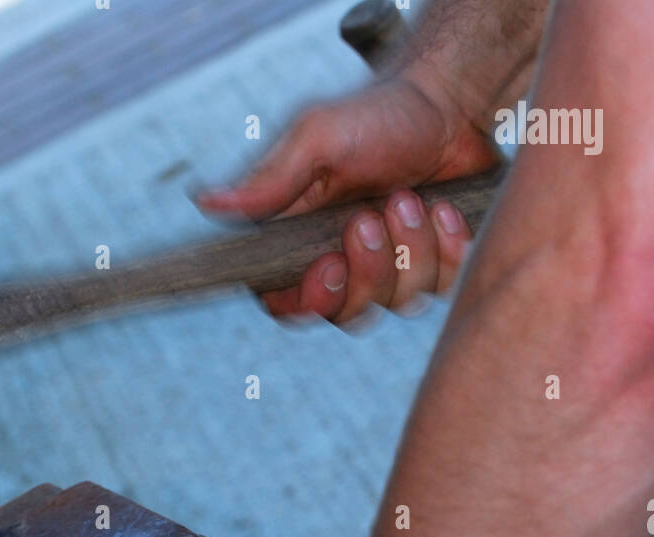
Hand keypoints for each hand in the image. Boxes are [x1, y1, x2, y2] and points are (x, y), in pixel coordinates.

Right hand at [198, 74, 497, 325]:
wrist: (447, 104)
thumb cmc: (375, 116)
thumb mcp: (316, 139)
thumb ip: (268, 180)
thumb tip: (205, 202)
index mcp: (303, 242)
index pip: (288, 305)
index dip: (310, 300)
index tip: (330, 264)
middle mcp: (346, 265)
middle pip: (345, 314)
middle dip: (368, 270)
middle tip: (373, 216)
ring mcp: (393, 271)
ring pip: (398, 303)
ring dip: (411, 248)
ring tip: (412, 199)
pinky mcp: (434, 268)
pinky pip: (442, 287)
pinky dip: (447, 247)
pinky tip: (446, 209)